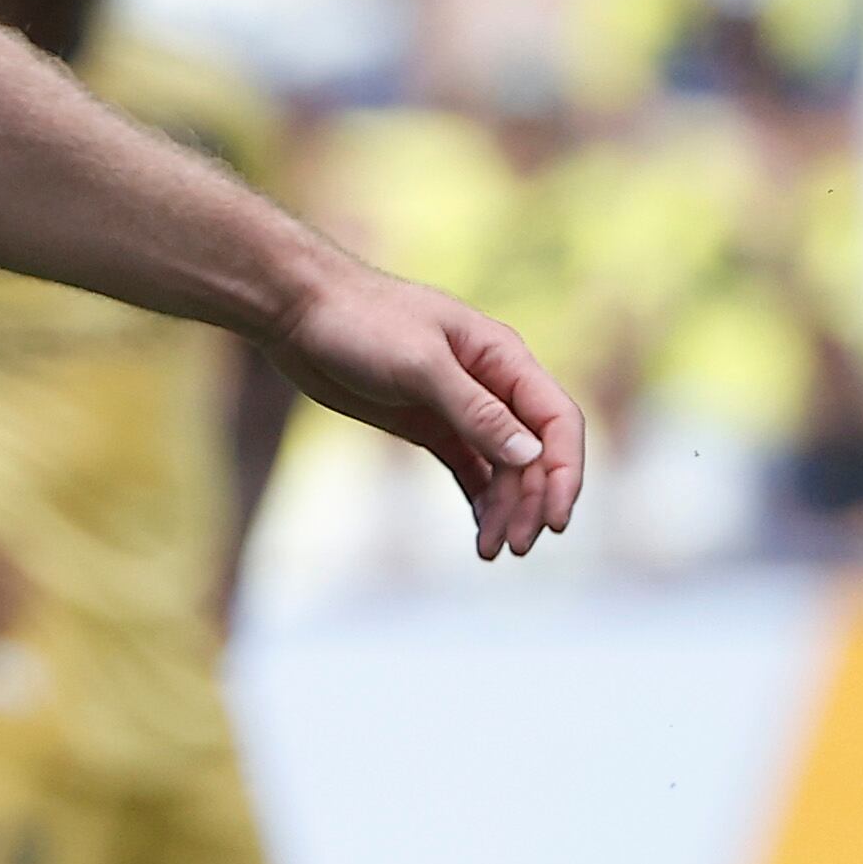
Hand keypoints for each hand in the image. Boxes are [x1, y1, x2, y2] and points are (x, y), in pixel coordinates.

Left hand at [262, 257, 584, 559]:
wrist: (297, 311)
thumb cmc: (360, 322)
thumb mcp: (420, 365)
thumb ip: (476, 410)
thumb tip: (531, 455)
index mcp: (503, 358)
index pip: (557, 421)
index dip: (564, 471)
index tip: (555, 519)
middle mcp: (492, 384)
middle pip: (533, 452)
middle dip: (532, 500)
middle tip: (517, 547)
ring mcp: (460, 407)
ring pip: (503, 466)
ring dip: (506, 507)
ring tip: (494, 551)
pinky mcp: (428, 424)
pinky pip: (469, 467)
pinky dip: (480, 500)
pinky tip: (482, 532)